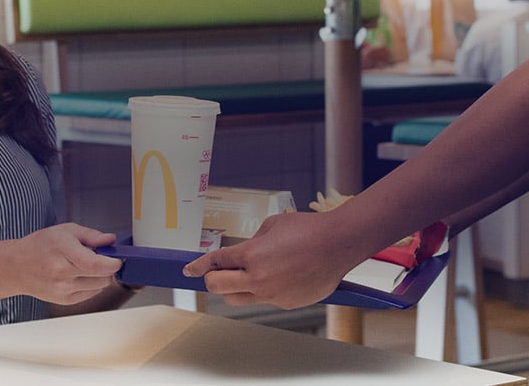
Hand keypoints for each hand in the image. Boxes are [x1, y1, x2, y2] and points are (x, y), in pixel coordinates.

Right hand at [5, 223, 121, 305]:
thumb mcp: (66, 231)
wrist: (16, 267)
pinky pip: (91, 294)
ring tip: (86, 265)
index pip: (95, 264)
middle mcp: (61, 273)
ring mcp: (62, 289)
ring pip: (99, 286)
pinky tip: (80, 275)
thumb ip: (91, 235)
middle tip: (102, 257)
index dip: (113, 262)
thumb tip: (111, 240)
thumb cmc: (40, 246)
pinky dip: (92, 285)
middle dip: (108, 267)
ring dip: (101, 276)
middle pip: (101, 276)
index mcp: (62, 251)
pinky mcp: (64, 300)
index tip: (119, 258)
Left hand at [182, 212, 369, 308]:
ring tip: (246, 277)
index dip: (198, 266)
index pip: (215, 262)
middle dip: (211, 279)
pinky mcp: (286, 303)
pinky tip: (279, 278)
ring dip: (234, 289)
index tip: (189, 269)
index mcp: (252, 254)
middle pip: (217, 287)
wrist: (339, 244)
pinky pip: (264, 301)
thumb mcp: (272, 225)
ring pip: (238, 299)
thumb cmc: (309, 229)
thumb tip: (244, 253)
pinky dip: (264, 291)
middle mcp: (258, 278)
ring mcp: (272, 294)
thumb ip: (253, 241)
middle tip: (214, 273)